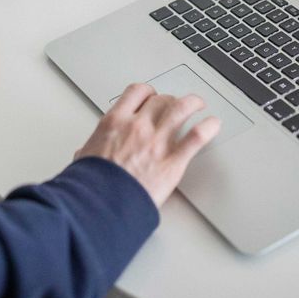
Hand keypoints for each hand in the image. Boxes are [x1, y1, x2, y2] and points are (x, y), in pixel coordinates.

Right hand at [74, 83, 220, 207]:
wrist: (101, 205)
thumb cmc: (91, 185)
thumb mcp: (84, 159)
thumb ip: (89, 151)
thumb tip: (85, 154)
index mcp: (115, 122)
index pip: (137, 92)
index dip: (148, 92)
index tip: (152, 96)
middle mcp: (138, 126)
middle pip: (161, 100)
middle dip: (170, 101)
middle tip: (176, 106)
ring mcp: (157, 142)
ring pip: (181, 109)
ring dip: (193, 103)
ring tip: (199, 105)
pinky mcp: (173, 161)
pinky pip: (196, 137)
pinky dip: (208, 127)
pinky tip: (214, 124)